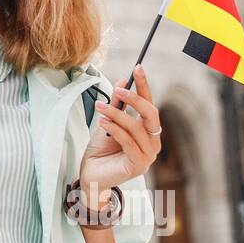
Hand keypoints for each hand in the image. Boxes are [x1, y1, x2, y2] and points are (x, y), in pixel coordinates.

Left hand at [78, 64, 160, 199]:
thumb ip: (117, 104)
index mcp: (148, 130)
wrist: (91, 175)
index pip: (149, 104)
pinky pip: (129, 142)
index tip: (138, 67)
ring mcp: (148, 155)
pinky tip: (104, 122)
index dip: (144, 86)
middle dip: (135, 99)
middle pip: (151, 114)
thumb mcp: (108, 121)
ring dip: (117, 114)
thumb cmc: (101, 150)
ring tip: (100, 107)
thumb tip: (123, 79)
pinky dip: (116, 129)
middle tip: (118, 89)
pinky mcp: (139, 166)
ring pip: (137, 128)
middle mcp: (153, 142)